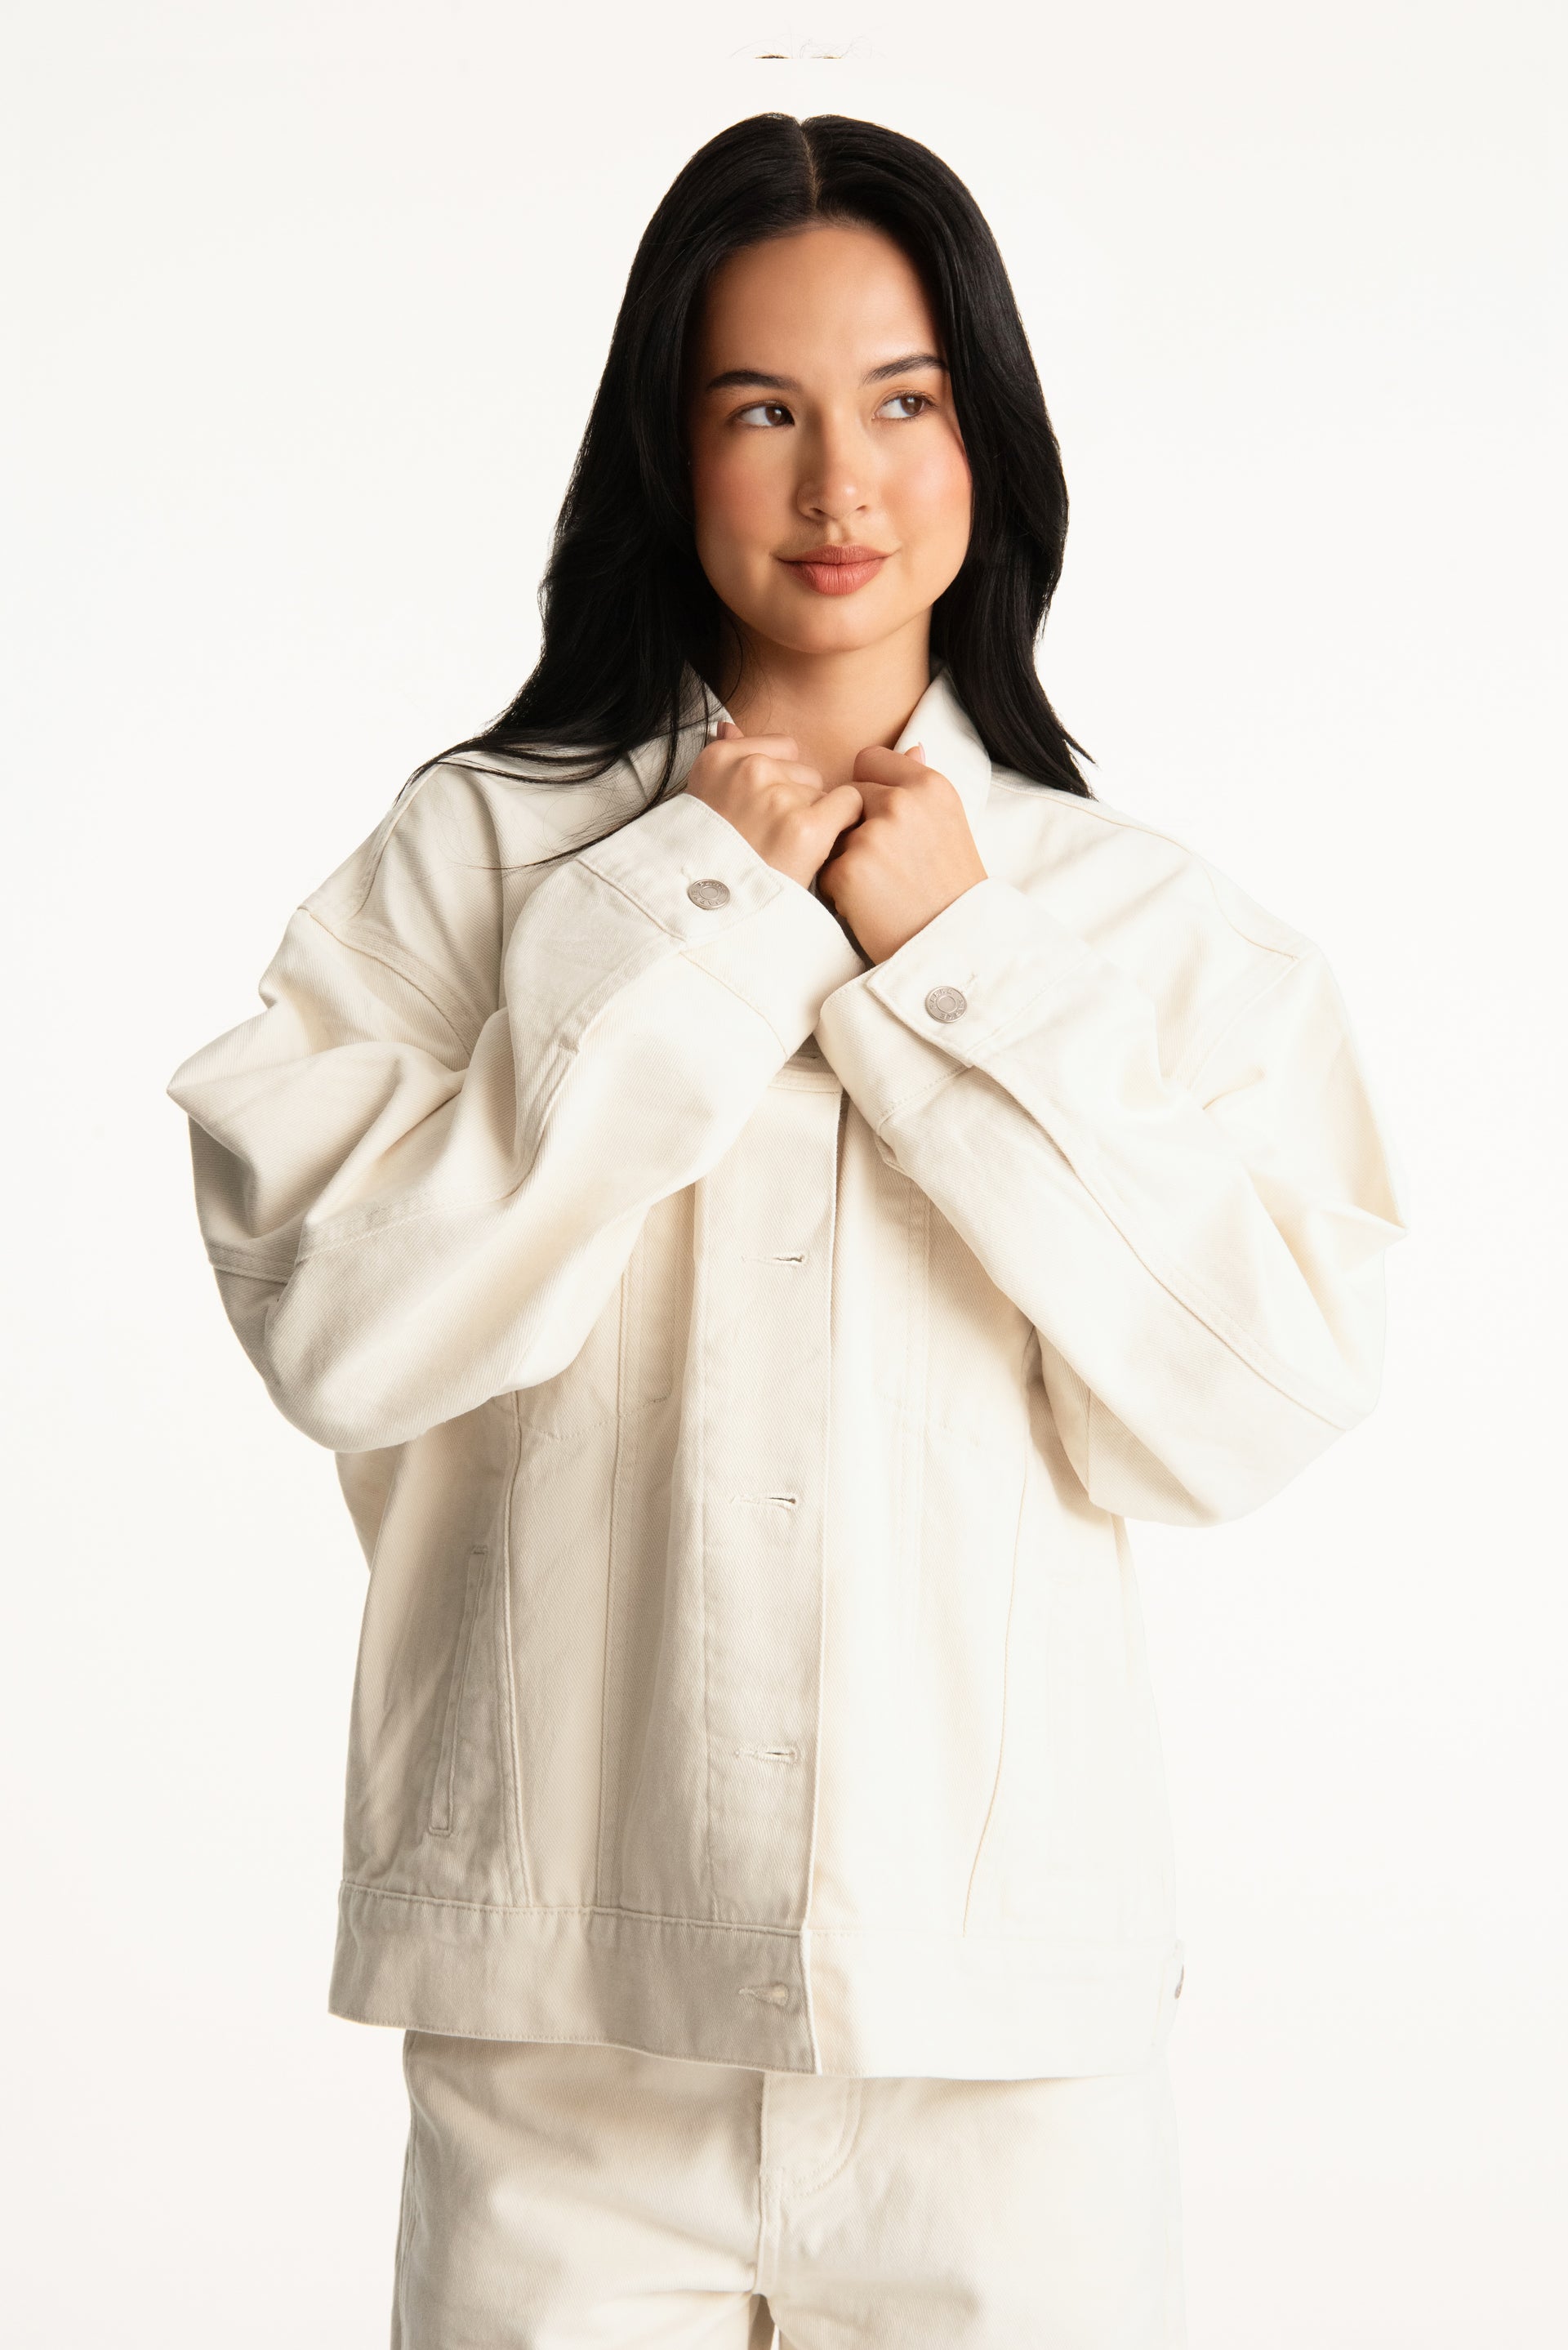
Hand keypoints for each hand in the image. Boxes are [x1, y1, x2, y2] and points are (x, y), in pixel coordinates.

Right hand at [683, 721, 864, 890]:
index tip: (765, 813)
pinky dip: (842, 825)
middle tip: (773, 839)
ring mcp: (778, 797)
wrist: (712, 911)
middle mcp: (748, 771)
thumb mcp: (704, 800)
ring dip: (815, 819)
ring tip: (785, 851)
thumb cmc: (712, 860)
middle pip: (804, 771)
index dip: (782, 781)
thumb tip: (729, 726)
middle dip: (798, 801)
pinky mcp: (806, 827)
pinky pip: (849, 804)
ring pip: (824, 791)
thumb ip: (725, 758)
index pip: (782, 747)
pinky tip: (819, 848)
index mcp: (719, 760)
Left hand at [816, 742, 987, 963]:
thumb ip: (920, 786)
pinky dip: (839, 890)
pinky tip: (869, 905)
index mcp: (930, 785)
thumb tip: (912, 747)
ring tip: (882, 888)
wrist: (953, 948)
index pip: (870, 760)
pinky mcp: (848, 870)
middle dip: (855, 826)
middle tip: (889, 866)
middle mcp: (902, 802)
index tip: (884, 820)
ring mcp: (872, 835)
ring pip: (833, 833)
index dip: (869, 790)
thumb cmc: (951, 889)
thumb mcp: (949, 825)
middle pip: (847, 797)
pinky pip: (825, 869)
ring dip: (846, 858)